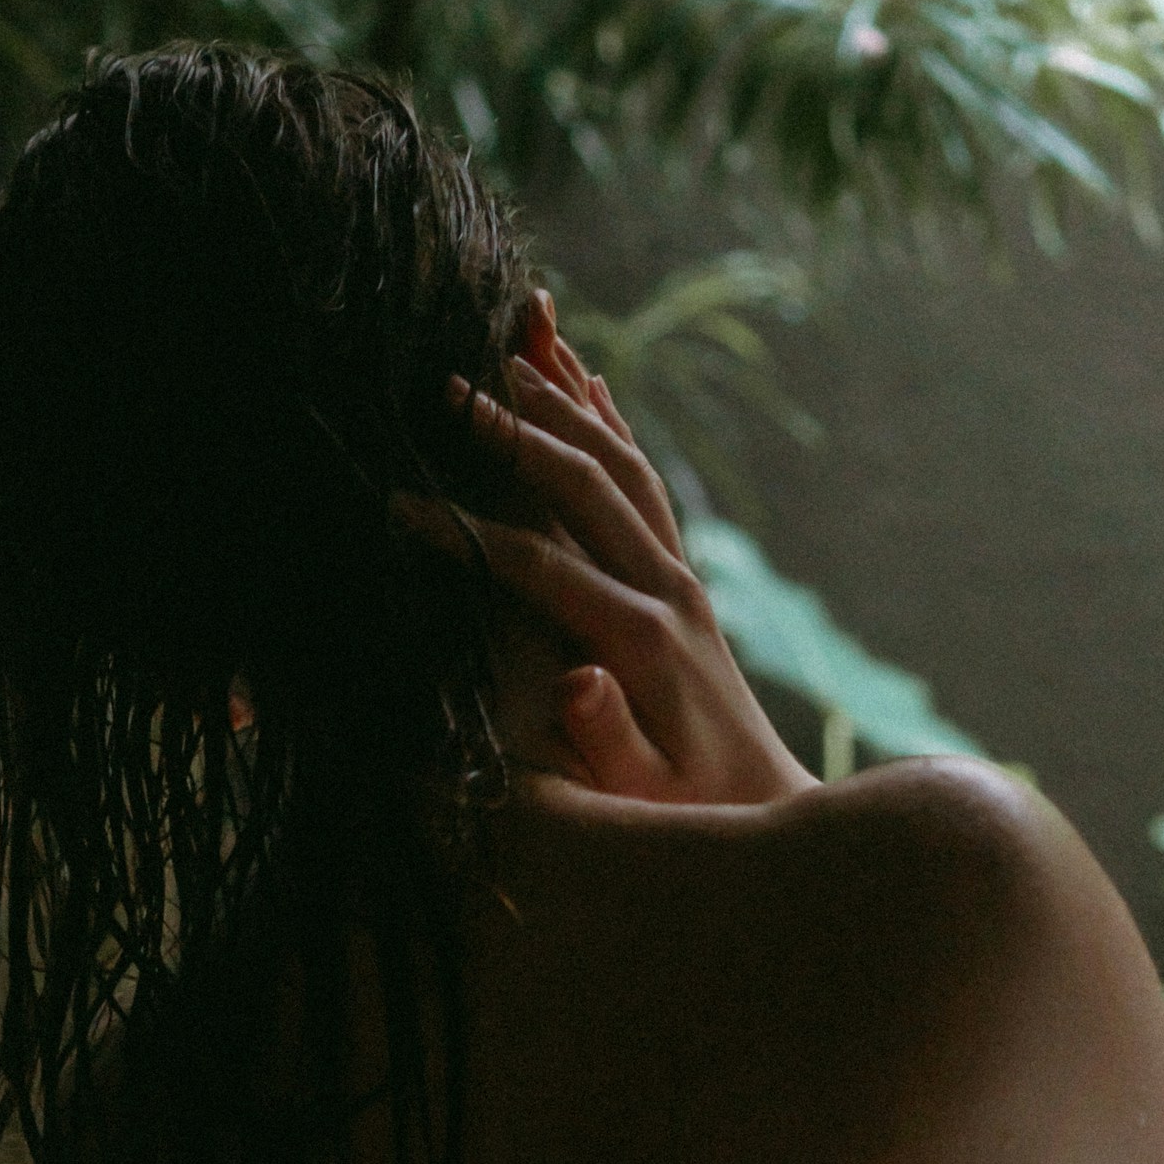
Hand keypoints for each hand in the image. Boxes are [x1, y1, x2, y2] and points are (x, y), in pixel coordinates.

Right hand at [401, 306, 811, 807]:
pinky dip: (613, 427)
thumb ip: (605, 740)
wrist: (765, 816)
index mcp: (640, 642)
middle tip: (450, 382)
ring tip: (518, 344)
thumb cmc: (682, 819)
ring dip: (569, 403)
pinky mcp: (688, 584)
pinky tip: (587, 384)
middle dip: (517, 430)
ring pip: (622, 466)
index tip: (398, 504)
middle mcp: (669, 594)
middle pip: (586, 486)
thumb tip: (575, 681)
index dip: (466, 531)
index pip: (538, 564)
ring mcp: (683, 582)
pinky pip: (645, 485)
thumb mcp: (640, 798)